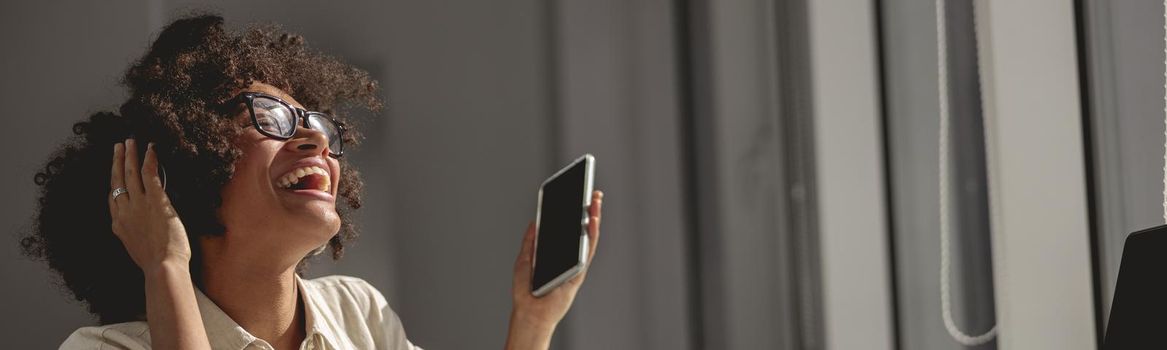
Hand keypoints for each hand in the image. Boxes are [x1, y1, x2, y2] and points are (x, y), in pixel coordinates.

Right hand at [109, 139, 191, 271]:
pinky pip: (150, 174)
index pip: (112, 198)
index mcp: (118, 225)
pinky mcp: (156, 201)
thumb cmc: (156, 263)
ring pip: (131, 173)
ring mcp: (139, 205)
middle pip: (117, 180)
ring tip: (130, 141)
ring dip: (130, 155)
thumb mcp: (136, 248)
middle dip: (117, 161)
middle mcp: (125, 211)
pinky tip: (151, 148)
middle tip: (118, 147)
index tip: (114, 171)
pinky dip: (150, 159)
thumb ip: (134, 234)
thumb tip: (138, 227)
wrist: (162, 268)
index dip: (113, 182)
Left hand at [507, 190, 602, 347]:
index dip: (573, 212)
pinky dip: (592, 234)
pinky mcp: (579, 271)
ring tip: (595, 200)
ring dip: (594, 218)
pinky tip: (593, 220)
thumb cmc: (526, 291)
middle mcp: (568, 257)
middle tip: (593, 192)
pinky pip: (588, 250)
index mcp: (556, 253)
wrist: (529, 311)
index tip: (576, 194)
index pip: (567, 229)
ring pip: (588, 237)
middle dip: (588, 210)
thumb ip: (530, 241)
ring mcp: (575, 263)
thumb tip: (536, 221)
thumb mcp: (524, 259)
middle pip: (580, 230)